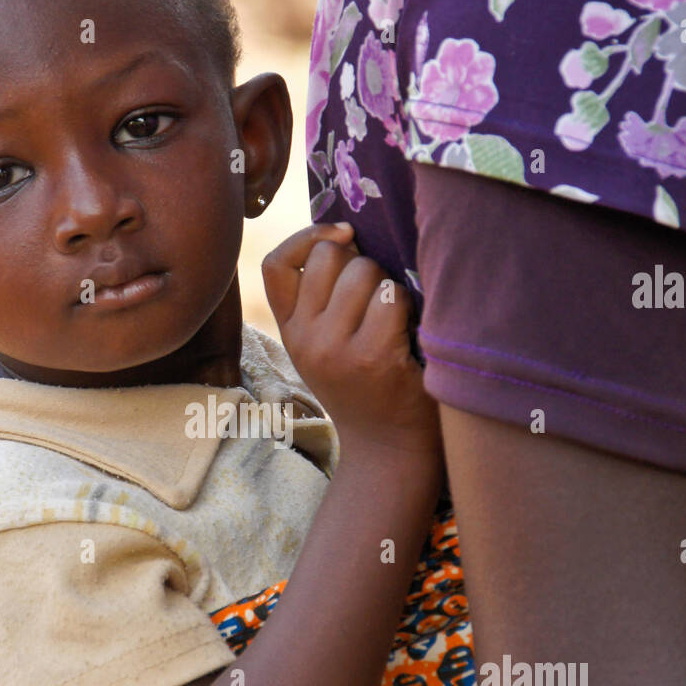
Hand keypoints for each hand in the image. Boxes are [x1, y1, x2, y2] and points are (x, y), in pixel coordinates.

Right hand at [262, 223, 440, 458]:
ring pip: (363, 270)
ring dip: (388, 282)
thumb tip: (344, 235)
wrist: (388, 450)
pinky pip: (392, 296)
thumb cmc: (366, 388)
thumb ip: (321, 300)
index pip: (276, 264)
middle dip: (362, 261)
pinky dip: (408, 305)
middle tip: (378, 296)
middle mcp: (304, 339)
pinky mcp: (373, 356)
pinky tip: (408, 332)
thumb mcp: (325, 347)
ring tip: (395, 317)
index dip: (308, 236)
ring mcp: (335, 348)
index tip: (343, 236)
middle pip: (328, 256)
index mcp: (290, 331)